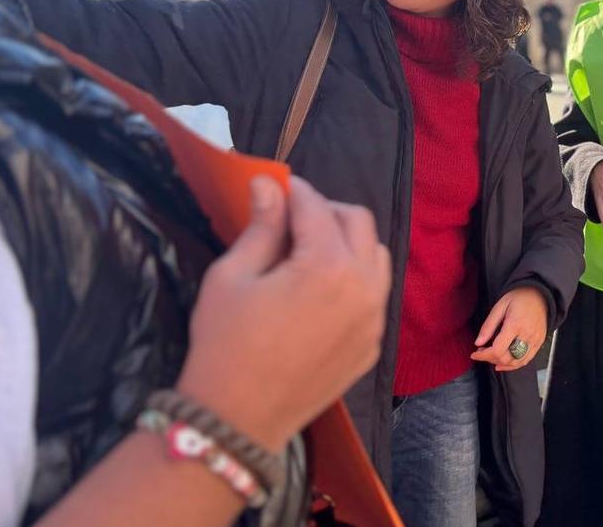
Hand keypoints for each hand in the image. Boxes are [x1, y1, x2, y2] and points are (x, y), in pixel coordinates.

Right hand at [177, 176, 390, 450]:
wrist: (238, 419)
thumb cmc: (225, 344)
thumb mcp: (232, 277)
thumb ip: (261, 227)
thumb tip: (267, 184)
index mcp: (328, 266)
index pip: (316, 207)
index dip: (293, 190)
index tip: (274, 186)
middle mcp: (364, 288)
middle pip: (359, 222)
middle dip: (326, 210)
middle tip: (291, 217)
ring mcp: (374, 319)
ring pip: (377, 257)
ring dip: (349, 242)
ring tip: (309, 250)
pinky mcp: (373, 345)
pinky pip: (376, 296)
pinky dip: (356, 279)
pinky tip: (321, 290)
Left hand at [471, 287, 548, 371]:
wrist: (540, 295)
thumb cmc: (519, 298)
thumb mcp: (499, 307)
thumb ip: (488, 326)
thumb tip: (478, 343)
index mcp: (515, 325)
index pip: (497, 350)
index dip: (483, 355)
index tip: (475, 354)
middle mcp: (527, 335)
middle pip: (506, 358)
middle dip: (490, 359)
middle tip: (482, 352)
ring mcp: (535, 341)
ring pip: (516, 362)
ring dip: (501, 364)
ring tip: (492, 357)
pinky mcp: (539, 343)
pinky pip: (526, 360)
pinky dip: (514, 365)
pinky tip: (505, 363)